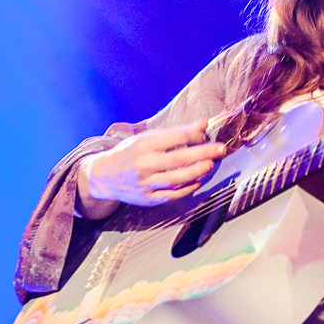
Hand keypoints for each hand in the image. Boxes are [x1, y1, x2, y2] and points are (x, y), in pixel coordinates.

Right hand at [77, 120, 225, 214]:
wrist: (103, 176)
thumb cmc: (130, 153)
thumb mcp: (147, 138)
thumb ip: (176, 133)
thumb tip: (204, 124)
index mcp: (143, 145)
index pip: (174, 138)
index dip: (193, 136)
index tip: (206, 134)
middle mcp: (143, 164)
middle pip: (178, 159)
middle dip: (202, 153)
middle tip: (221, 149)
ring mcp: (145, 183)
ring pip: (175, 179)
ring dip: (196, 172)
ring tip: (210, 165)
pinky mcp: (146, 199)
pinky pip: (170, 196)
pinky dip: (185, 190)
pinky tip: (197, 182)